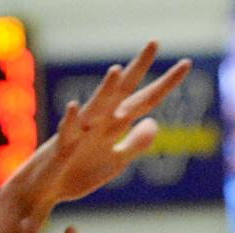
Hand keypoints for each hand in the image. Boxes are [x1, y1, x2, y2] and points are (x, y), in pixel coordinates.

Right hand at [0, 41, 190, 220]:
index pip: (145, 101)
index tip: (186, 64)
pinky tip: (74, 107)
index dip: (165, 85)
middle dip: (138, 69)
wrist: (48, 189)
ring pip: (95, 107)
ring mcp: (80, 132)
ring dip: (104, 90)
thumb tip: (155, 122)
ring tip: (117, 71)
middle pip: (122, 92)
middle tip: (154, 42)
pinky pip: (66, 132)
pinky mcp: (62, 148)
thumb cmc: (78, 172)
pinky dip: (69, 120)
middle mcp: (99, 121)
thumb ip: (135, 143)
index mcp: (114, 125)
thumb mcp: (115, 162)